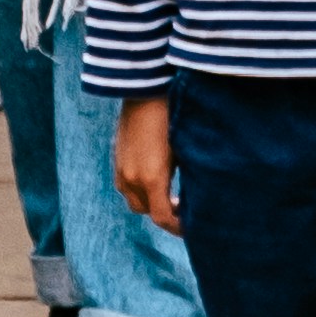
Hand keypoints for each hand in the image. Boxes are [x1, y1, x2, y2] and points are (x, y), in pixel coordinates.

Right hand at [113, 91, 179, 231]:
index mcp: (152, 178)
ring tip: (168, 192)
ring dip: (150, 201)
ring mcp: (121, 168)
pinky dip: (140, 188)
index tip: (193, 225)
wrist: (145, 89)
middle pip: (147, 212)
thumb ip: (188, 180)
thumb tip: (198, 200)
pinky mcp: (117, 158)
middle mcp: (132, 178)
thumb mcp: (186, 152)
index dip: (179, 227)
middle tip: (184, 209)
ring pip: (134, 200)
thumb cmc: (172, 117)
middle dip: (164, 214)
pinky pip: (126, 185)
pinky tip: (155, 176)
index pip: (163, 218)